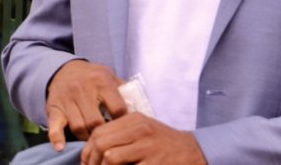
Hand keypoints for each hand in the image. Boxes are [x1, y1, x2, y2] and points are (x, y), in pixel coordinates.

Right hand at [46, 60, 126, 149]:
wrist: (64, 70)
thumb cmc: (92, 76)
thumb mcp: (110, 75)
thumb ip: (124, 89)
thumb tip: (140, 106)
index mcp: (101, 81)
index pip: (117, 108)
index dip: (123, 120)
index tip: (124, 126)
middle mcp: (83, 89)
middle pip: (96, 121)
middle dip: (103, 132)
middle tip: (108, 137)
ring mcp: (67, 99)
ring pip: (78, 127)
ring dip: (87, 138)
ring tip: (93, 140)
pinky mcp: (54, 108)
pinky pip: (54, 125)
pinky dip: (57, 138)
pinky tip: (61, 148)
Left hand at [82, 113, 205, 164]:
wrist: (194, 152)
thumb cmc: (162, 143)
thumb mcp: (143, 130)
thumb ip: (120, 134)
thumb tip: (92, 150)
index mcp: (134, 120)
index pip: (99, 131)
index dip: (87, 150)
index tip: (86, 163)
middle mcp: (140, 130)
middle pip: (101, 143)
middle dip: (91, 161)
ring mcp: (148, 147)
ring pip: (110, 157)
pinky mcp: (154, 163)